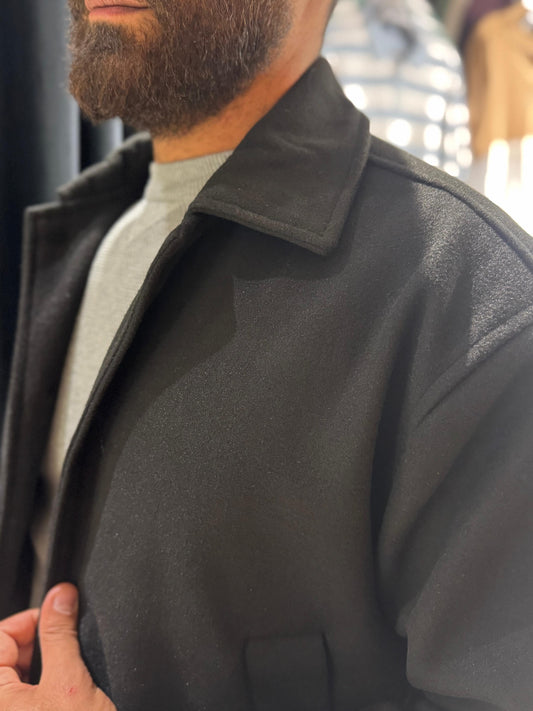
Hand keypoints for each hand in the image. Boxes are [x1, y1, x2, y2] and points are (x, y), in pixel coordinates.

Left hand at [0, 583, 116, 709]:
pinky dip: (51, 686)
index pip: (1, 635)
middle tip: (70, 644)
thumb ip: (61, 635)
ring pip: (24, 675)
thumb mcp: (70, 681)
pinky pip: (32, 694)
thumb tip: (61, 596)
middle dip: (42, 643)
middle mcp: (2, 705)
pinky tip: (72, 694)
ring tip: (74, 674)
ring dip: (49, 666)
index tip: (58, 615)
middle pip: (11, 654)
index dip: (31, 619)